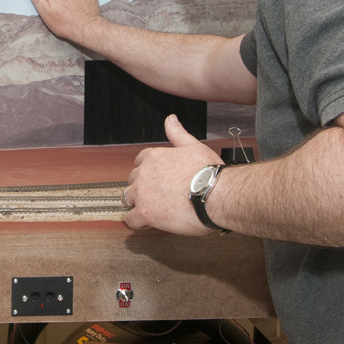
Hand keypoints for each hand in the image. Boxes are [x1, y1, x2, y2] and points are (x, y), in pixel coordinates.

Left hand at [125, 115, 222, 234]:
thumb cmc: (208, 173)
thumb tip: (170, 119)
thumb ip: (177, 133)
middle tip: (158, 196)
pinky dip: (137, 222)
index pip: (140, 162)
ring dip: (137, 204)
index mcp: (153, 157)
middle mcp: (143, 174)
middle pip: (133, 180)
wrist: (216, 194)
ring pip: (128, 199)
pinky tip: (147, 223)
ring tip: (151, 209)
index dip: (148, 171)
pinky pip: (131, 219)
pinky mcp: (145, 213)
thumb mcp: (193, 146)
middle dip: (142, 187)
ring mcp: (142, 194)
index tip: (156, 179)